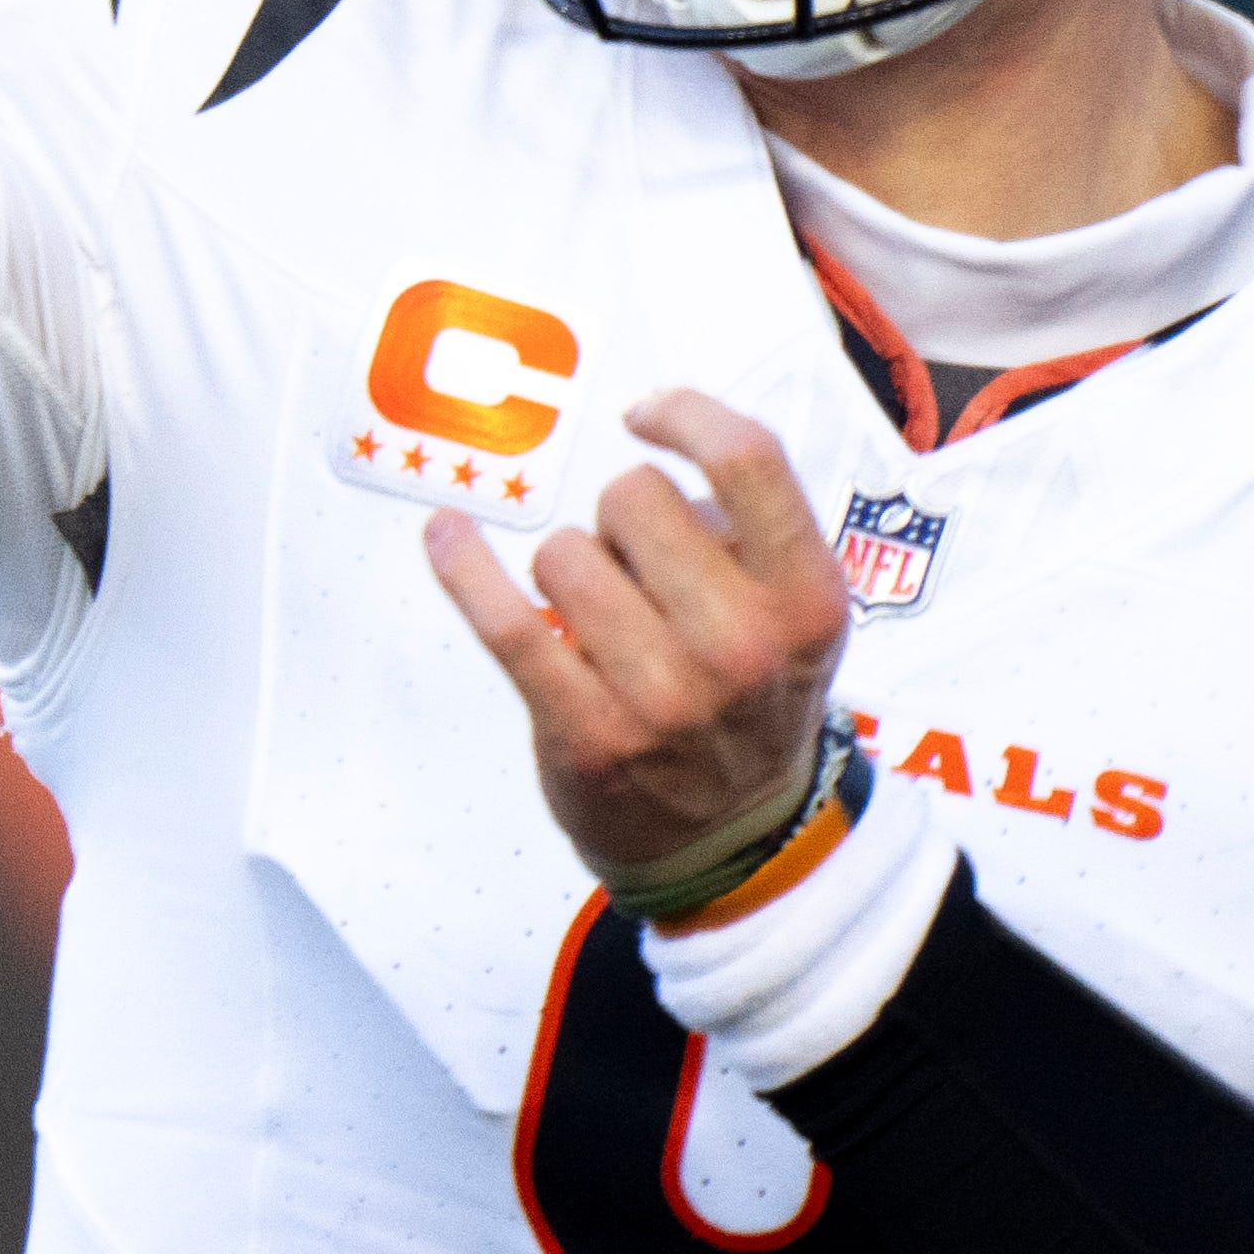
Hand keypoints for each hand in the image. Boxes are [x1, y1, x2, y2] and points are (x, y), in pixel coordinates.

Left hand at [422, 391, 847, 884]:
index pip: (748, 460)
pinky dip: (465, 567)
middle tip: (636, 575)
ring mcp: (662, 697)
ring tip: (599, 619)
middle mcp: (742, 647)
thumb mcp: (794, 616)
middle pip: (634, 498)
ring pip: (564, 552)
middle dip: (620, 520)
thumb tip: (654, 452)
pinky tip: (446, 534)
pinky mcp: (586, 732)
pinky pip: (505, 620)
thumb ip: (748, 529)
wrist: (734, 839)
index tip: (643, 416)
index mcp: (807, 601)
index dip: (685, 414)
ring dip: (568, 568)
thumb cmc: (750, 702)